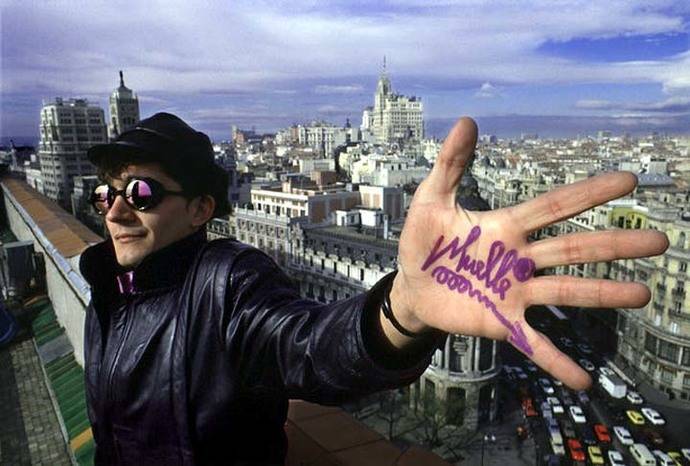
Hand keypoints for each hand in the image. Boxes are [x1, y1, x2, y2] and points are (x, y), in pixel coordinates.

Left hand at [391, 117, 668, 388]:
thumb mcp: (431, 200)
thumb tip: (466, 121)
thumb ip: (450, 165)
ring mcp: (514, 292)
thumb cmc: (424, 241)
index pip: (552, 206)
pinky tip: (583, 380)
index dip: (587, 193)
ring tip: (641, 296)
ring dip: (601, 294)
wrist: (410, 286)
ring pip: (564, 292)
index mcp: (505, 227)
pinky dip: (556, 361)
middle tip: (659, 242)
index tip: (627, 181)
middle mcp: (519, 259)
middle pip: (572, 249)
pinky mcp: (501, 321)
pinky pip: (533, 342)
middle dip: (613, 245)